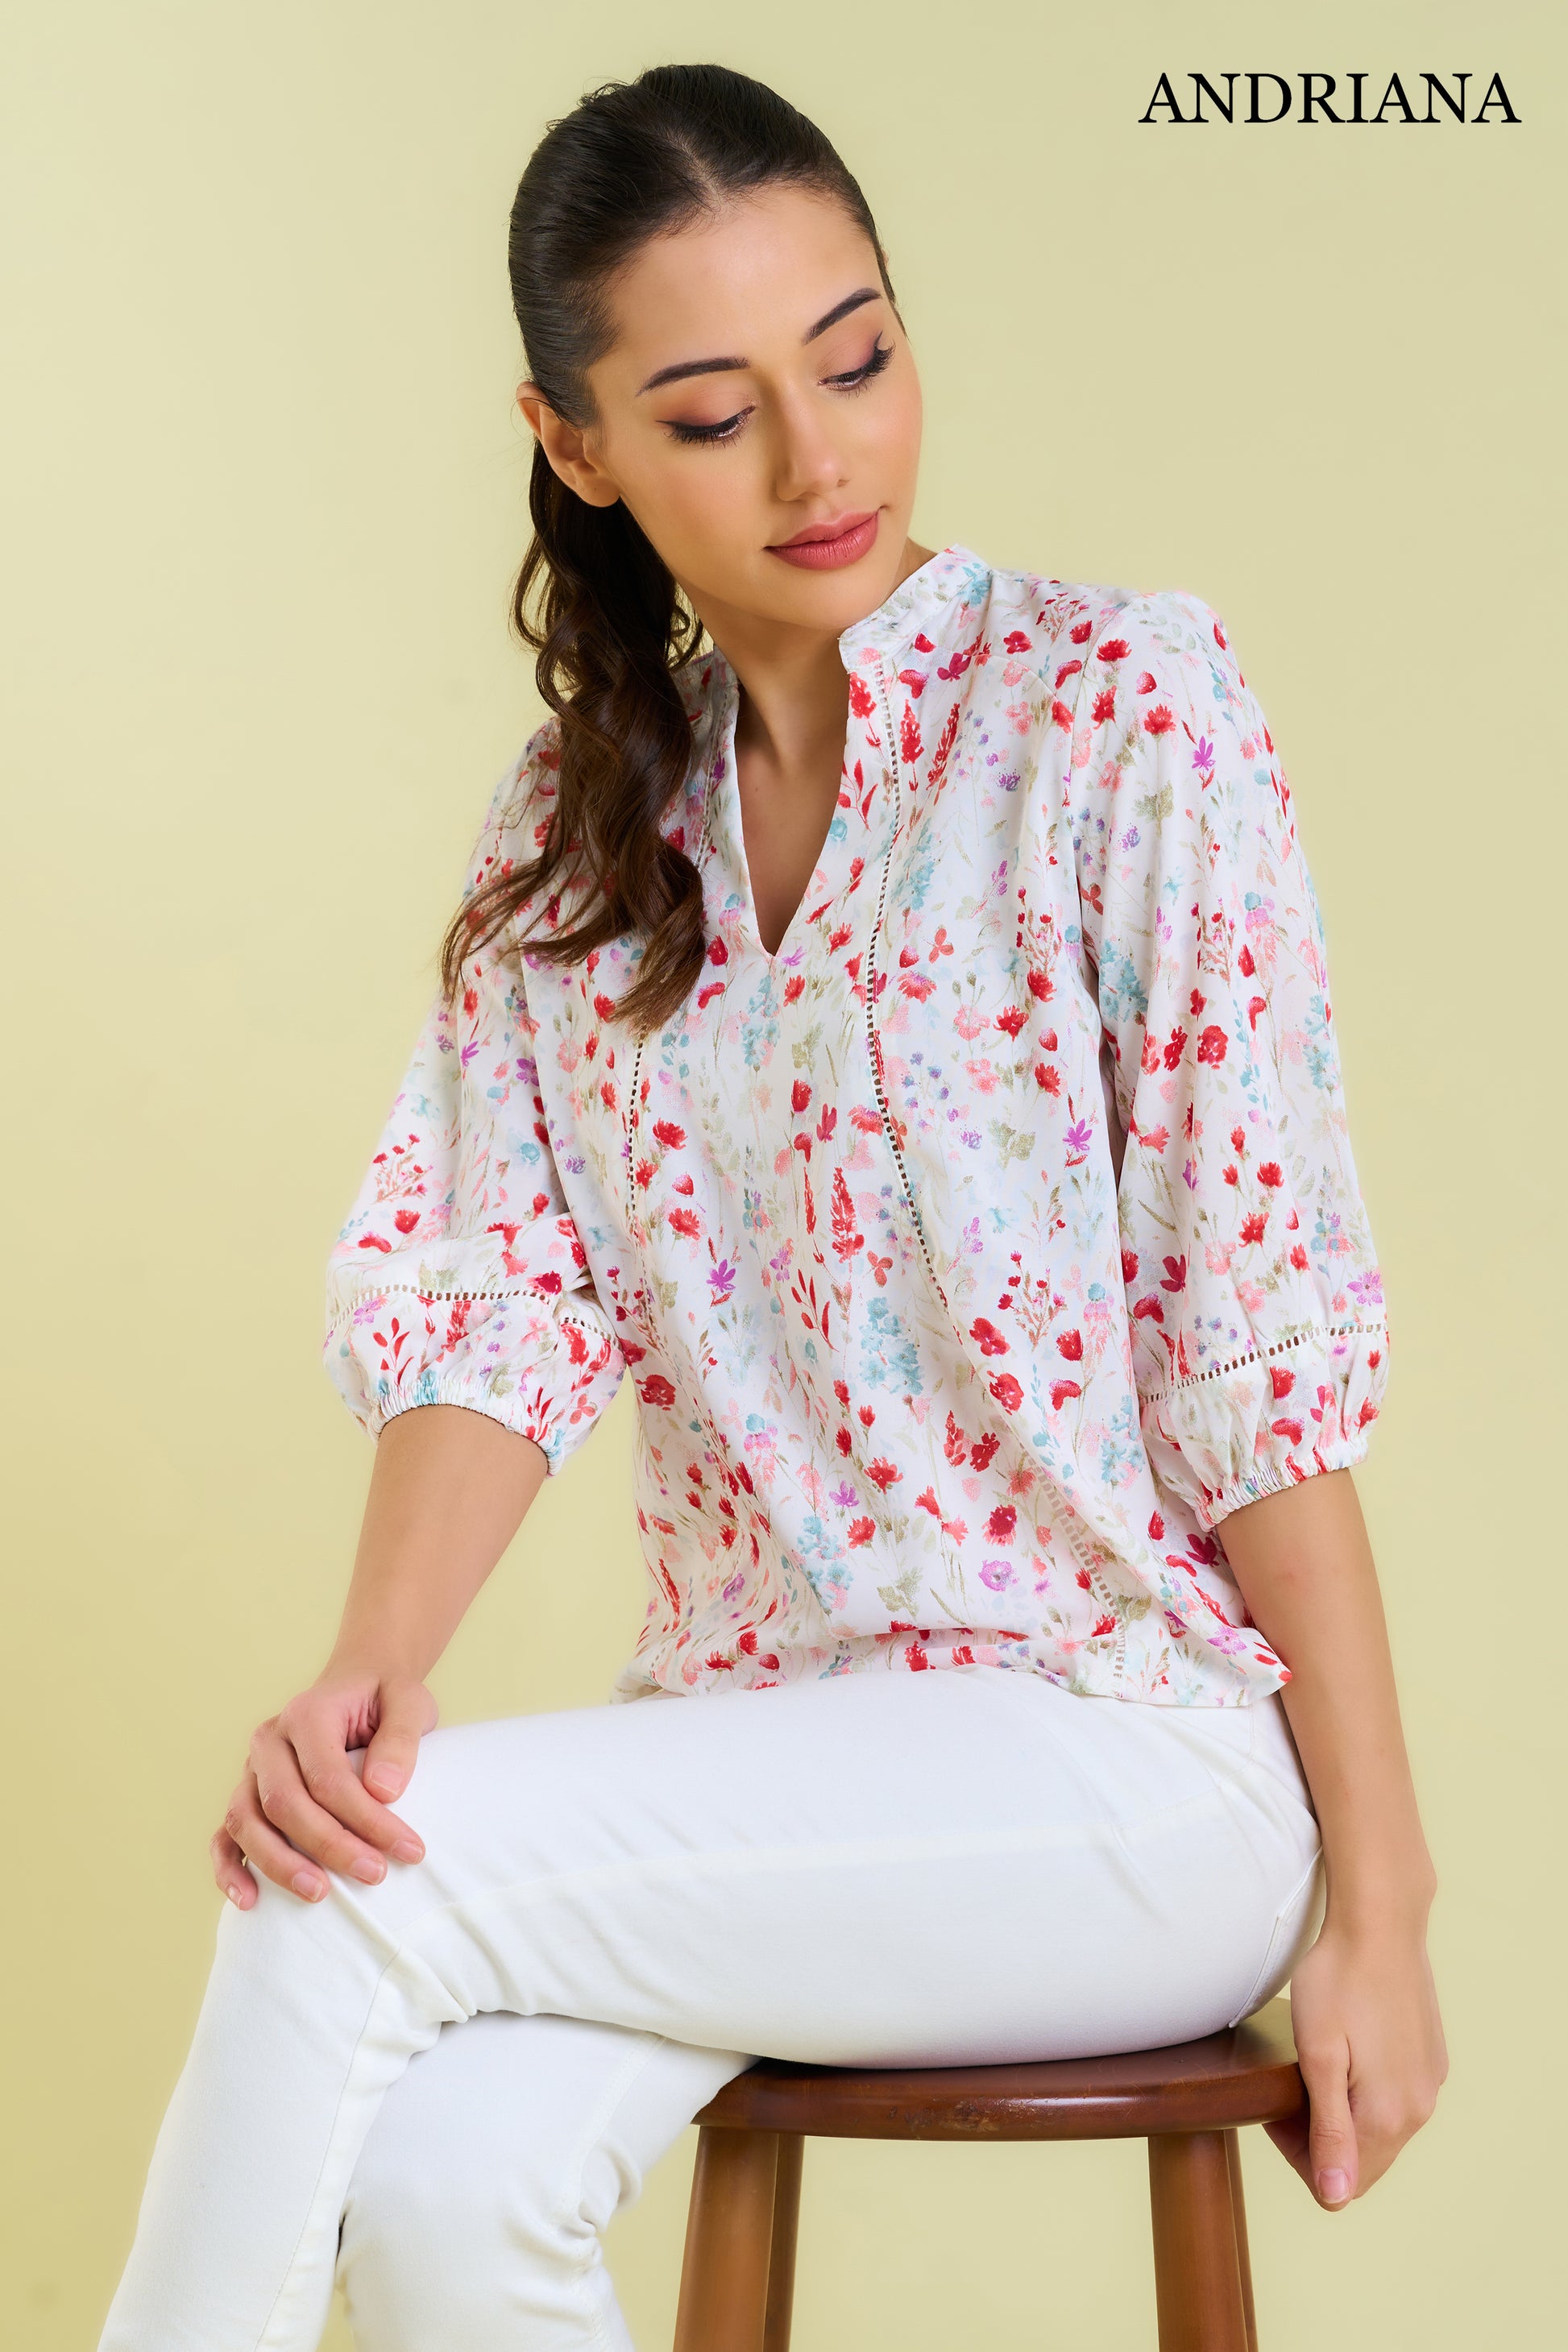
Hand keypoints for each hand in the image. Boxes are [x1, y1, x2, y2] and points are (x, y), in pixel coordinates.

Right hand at [210, 1663, 438, 1906]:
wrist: (357, 1686)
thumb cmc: (384, 1698)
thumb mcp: (409, 1701)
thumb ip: (400, 1739)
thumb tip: (384, 1791)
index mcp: (307, 1713)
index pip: (328, 1777)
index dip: (367, 1819)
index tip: (409, 1849)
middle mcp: (269, 1741)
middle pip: (284, 1803)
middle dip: (330, 1845)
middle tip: (375, 1874)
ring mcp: (251, 1770)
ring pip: (246, 1822)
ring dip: (279, 1864)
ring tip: (319, 1894)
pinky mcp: (246, 1795)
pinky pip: (224, 1834)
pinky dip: (230, 1868)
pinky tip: (250, 1901)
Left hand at [1267, 1910, 1447, 2207]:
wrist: (1381, 1923)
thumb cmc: (1338, 1981)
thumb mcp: (1319, 2055)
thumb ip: (1329, 2132)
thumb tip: (1335, 2196)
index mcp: (1387, 2116)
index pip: (1340, 2183)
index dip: (1300, 2156)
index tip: (1278, 2106)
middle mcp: (1418, 2110)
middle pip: (1363, 2163)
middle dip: (1321, 2140)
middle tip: (1291, 2085)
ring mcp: (1429, 2085)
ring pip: (1380, 2133)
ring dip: (1345, 2116)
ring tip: (1315, 2066)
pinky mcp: (1431, 2062)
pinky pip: (1397, 2102)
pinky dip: (1368, 2094)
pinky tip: (1348, 2053)